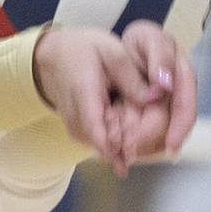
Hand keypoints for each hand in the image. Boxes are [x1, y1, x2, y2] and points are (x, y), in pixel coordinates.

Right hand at [32, 22, 196, 175]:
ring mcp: (73, 126)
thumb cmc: (83, 50)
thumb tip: (156, 97)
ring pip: (99, 148)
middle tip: (140, 152)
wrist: (54, 56)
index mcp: (84, 93)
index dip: (115, 149)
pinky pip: (96, 143)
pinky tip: (125, 139)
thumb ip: (133, 78)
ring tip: (135, 148)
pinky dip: (112, 144)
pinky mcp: (76, 130)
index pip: (97, 131)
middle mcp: (74, 116)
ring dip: (119, 150)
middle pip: (100, 146)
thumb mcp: (112, 51)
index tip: (130, 160)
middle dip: (123, 152)